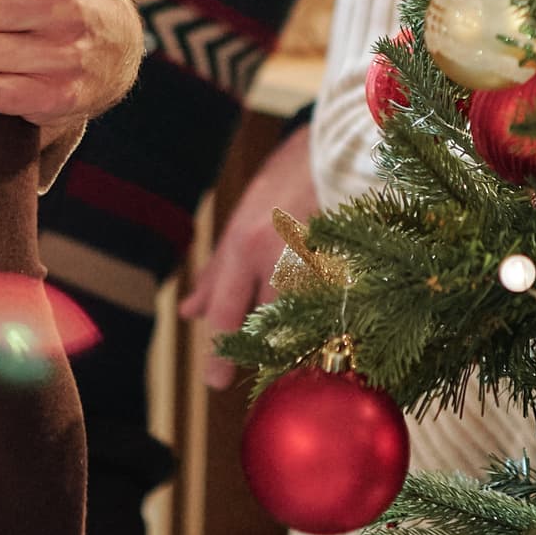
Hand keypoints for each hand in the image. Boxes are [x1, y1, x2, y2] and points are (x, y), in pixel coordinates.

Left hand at [182, 124, 316, 385]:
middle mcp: (276, 257)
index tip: (215, 383)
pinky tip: (324, 324)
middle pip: (265, 325)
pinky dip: (322, 320)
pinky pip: (329, 306)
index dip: (221, 353)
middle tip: (259, 372)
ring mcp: (314, 262)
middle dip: (261, 352)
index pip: (226, 312)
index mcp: (244, 247)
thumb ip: (216, 272)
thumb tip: (189, 312)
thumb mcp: (238, 227)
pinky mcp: (346, 263)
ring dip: (294, 338)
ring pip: (299, 320)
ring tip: (296, 347)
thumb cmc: (280, 188)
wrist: (332, 151)